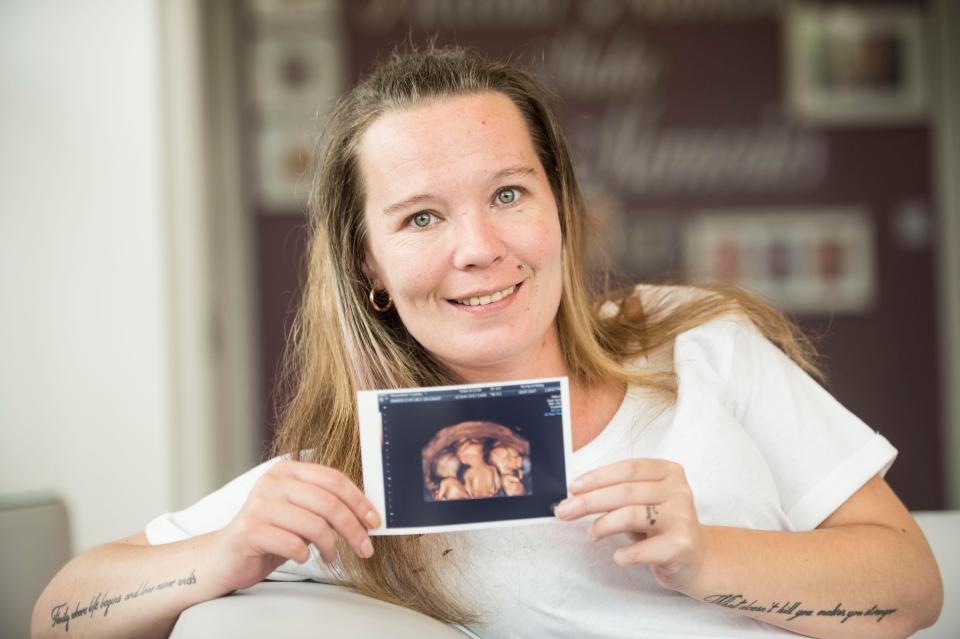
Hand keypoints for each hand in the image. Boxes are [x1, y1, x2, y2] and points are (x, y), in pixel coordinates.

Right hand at [210, 460, 379, 593]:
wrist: (224, 557)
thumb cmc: (269, 534)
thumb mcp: (299, 513)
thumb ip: (324, 506)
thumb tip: (366, 515)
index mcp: (287, 470)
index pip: (334, 479)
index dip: (359, 501)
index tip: (375, 521)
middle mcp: (272, 482)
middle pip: (329, 503)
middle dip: (353, 529)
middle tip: (365, 548)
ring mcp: (259, 504)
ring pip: (314, 525)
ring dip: (331, 546)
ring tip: (331, 556)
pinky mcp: (250, 530)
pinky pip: (293, 544)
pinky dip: (304, 555)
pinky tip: (302, 558)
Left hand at [554, 458, 704, 591]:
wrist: (698, 557)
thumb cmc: (662, 526)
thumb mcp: (644, 501)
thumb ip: (618, 493)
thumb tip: (576, 496)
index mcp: (668, 472)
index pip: (627, 468)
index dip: (597, 477)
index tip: (573, 487)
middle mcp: (678, 491)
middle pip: (625, 491)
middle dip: (589, 501)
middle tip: (565, 511)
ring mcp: (682, 518)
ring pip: (632, 515)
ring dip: (603, 525)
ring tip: (592, 534)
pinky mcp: (681, 545)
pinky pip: (643, 549)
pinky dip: (625, 554)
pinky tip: (618, 556)